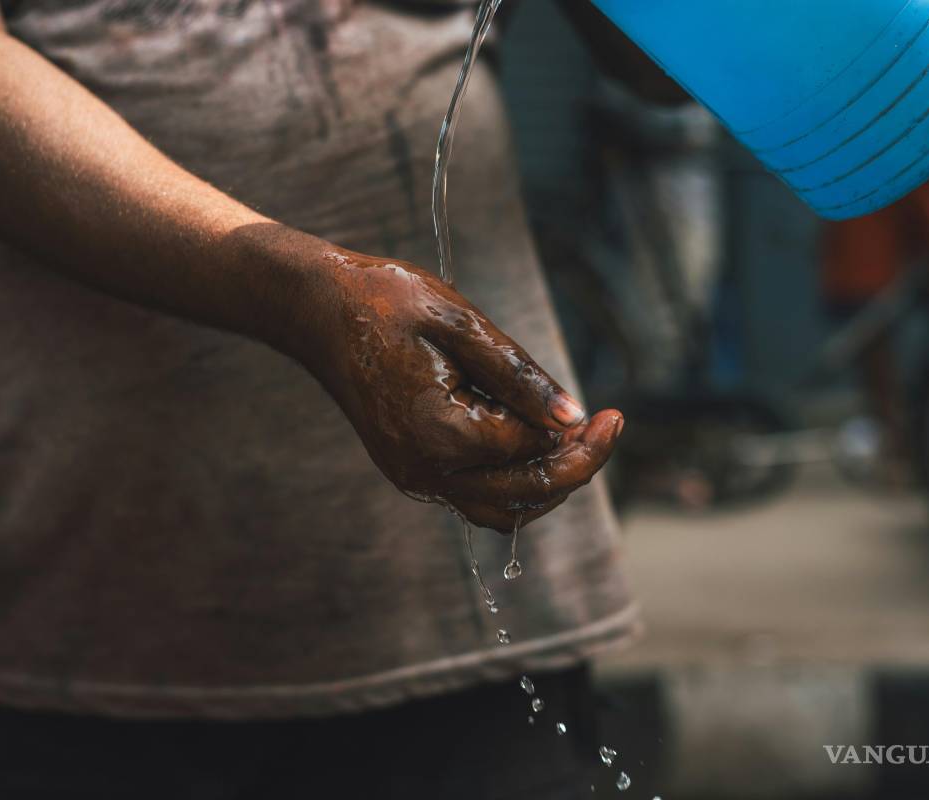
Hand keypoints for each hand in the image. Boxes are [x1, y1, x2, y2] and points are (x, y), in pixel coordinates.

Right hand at [295, 249, 622, 531]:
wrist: (317, 309)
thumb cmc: (387, 302)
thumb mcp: (462, 323)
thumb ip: (520, 376)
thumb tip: (572, 417)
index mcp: (440, 431)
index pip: (531, 452)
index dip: (579, 435)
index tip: (611, 412)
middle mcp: (424, 468)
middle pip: (522, 495)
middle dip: (576, 467)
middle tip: (609, 428)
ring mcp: (413, 475)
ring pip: (497, 509)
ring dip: (544, 486)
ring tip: (577, 445)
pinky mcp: (408, 470)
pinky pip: (471, 496)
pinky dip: (510, 483)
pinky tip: (531, 447)